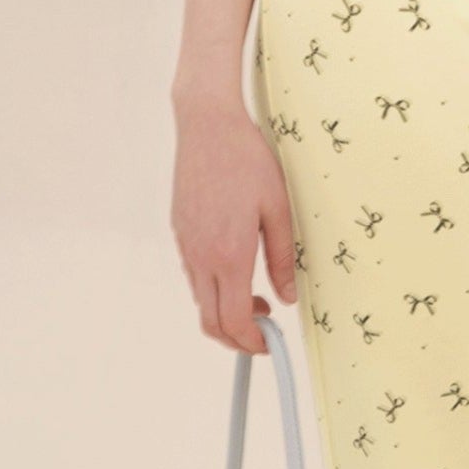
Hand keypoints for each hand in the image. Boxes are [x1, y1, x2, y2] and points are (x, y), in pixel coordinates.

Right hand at [170, 97, 299, 352]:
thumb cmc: (247, 160)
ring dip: (224, 310)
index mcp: (228, 255)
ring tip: (255, 295)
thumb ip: (283, 257)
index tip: (270, 342)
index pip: (232, 321)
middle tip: (264, 328)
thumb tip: (288, 296)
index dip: (251, 342)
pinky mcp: (179, 232)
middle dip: (236, 337)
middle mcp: (200, 257)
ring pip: (200, 299)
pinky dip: (213, 287)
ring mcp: (185, 245)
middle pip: (210, 322)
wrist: (208, 125)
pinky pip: (194, 274)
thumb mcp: (278, 207)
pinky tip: (235, 265)